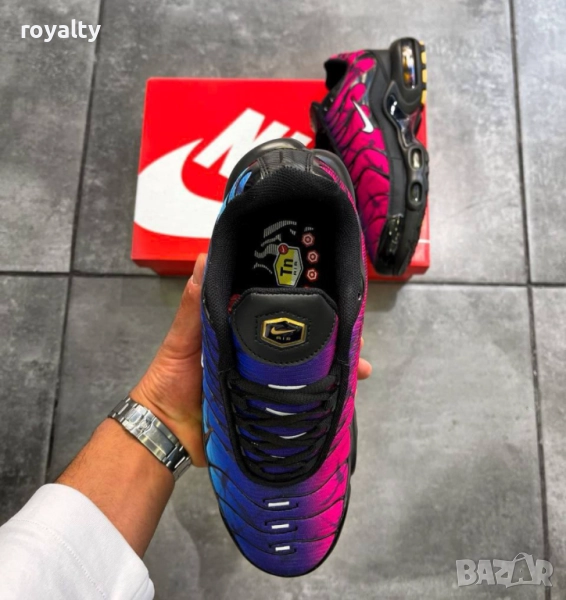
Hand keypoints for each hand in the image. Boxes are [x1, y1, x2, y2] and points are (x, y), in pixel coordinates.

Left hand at [131, 253, 371, 467]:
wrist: (167, 435)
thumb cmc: (169, 382)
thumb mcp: (182, 339)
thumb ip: (194, 304)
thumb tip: (204, 257)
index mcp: (239, 329)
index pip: (276, 309)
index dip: (301, 301)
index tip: (328, 292)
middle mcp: (257, 353)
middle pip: (299, 340)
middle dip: (329, 336)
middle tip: (355, 333)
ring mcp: (265, 380)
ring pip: (306, 369)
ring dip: (333, 367)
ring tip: (359, 367)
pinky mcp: (267, 406)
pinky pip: (299, 399)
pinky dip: (321, 398)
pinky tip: (343, 397)